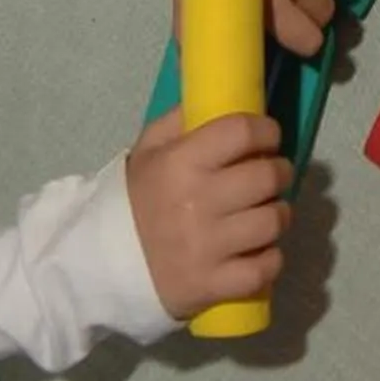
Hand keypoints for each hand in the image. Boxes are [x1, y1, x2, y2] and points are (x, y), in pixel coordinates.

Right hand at [124, 109, 291, 320]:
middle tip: (273, 176)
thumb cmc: (133, 201)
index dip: (266, 131)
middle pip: (268, 177)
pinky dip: (270, 260)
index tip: (268, 137)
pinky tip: (260, 251)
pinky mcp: (213, 284)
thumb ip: (179, 120)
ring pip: (273, 222)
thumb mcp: (147, 151)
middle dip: (279, 172)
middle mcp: (197, 201)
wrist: (100, 264)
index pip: (242, 131)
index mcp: (180, 163)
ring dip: (278, 215)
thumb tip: (216, 97)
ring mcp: (207, 246)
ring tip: (267, 214)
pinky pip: (265, 268)